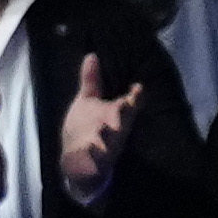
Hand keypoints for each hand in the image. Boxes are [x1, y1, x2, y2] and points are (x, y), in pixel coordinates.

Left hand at [58, 52, 148, 205]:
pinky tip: (87, 150)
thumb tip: (91, 55)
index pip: (131, 102)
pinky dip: (92, 156)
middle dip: (124, 113)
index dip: (135, 96)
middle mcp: (116, 128)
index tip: (137, 88)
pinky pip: (94, 159)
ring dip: (108, 135)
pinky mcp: (94, 161)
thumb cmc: (87, 127)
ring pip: (110, 140)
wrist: (81, 163)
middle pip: (123, 119)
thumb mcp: (88, 102)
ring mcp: (106, 146)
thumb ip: (91, 81)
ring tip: (103, 129)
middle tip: (126, 105)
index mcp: (117, 113)